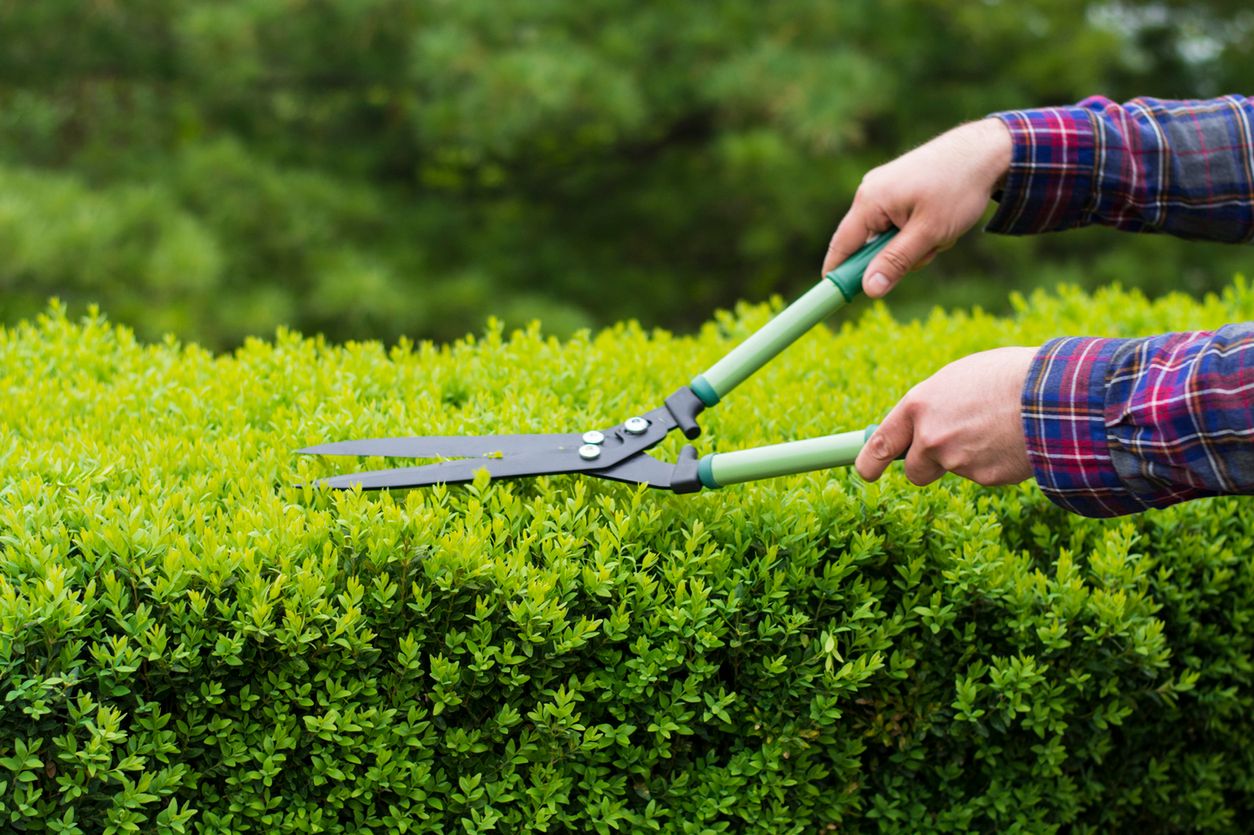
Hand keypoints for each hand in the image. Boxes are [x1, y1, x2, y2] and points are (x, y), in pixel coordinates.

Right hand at [823, 118, 1011, 297]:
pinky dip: (920, 230)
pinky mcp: (900, 189)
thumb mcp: (928, 233)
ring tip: (943, 230)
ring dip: (916, 244)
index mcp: (870, 201)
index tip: (837, 297)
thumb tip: (869, 289)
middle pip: (870, 244)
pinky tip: (941, 220)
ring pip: (890, 237)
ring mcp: (885, 189)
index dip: (838, 274)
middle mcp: (871, 193)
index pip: (842, 246)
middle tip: (929, 250)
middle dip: (899, 255)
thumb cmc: (957, 188)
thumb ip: (895, 262)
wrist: (985, 151)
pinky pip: (901, 223)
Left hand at [856, 347, 1036, 486]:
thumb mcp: (959, 378)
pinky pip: (983, 474)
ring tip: (996, 429)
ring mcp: (957, 462)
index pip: (879, 444)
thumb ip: (935, 404)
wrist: (1054, 393)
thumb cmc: (1008, 375)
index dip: (868, 462)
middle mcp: (931, 438)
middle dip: (925, 466)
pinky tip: (1013, 440)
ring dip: (967, 459)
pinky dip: (994, 463)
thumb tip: (926, 421)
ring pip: (953, 470)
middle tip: (945, 452)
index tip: (865, 471)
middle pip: (914, 471)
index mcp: (919, 406)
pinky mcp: (985, 478)